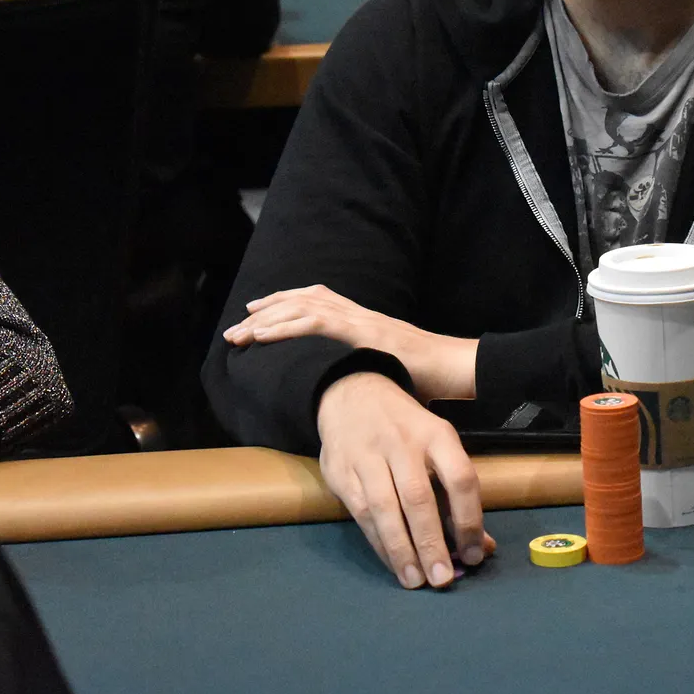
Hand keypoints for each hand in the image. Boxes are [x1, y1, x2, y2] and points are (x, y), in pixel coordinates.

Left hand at [223, 284, 477, 401]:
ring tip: (240, 334)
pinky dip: (286, 327)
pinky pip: (318, 323)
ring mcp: (361, 321)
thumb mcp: (389, 371)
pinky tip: (263, 336)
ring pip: (304, 308)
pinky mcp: (364, 333)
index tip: (258, 312)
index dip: (285, 303)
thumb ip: (367, 374)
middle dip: (266, 312)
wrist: (456, 368)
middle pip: (304, 300)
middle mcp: (359, 314)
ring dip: (267, 320)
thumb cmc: (429, 377)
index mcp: (364, 321)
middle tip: (237, 327)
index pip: (318, 300)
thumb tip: (348, 393)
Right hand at [317, 372, 495, 588]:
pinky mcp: (341, 471)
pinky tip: (393, 562)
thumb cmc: (407, 430)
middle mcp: (402, 443)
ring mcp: (368, 456)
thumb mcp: (438, 446)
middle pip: (419, 497)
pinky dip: (379, 543)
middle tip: (443, 579)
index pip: (460, 477)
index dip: (470, 519)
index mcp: (437, 434)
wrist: (352, 395)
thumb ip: (458, 496)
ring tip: (415, 580)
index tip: (475, 553)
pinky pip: (361, 514)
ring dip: (401, 549)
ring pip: (385, 508)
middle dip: (432, 542)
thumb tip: (482, 547)